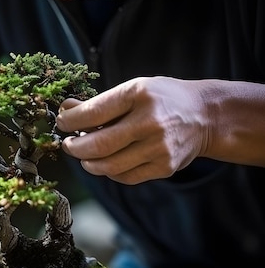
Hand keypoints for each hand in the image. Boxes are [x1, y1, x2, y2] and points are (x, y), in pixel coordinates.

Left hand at [57, 76, 208, 184]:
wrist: (206, 116)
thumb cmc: (161, 100)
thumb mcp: (133, 90)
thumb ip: (99, 103)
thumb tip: (65, 110)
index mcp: (139, 95)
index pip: (93, 113)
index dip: (70, 121)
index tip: (62, 123)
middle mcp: (150, 122)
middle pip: (98, 145)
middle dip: (75, 148)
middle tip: (68, 145)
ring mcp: (159, 148)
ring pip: (108, 166)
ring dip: (88, 163)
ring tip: (85, 155)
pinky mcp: (165, 167)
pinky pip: (124, 176)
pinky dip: (108, 171)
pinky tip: (106, 162)